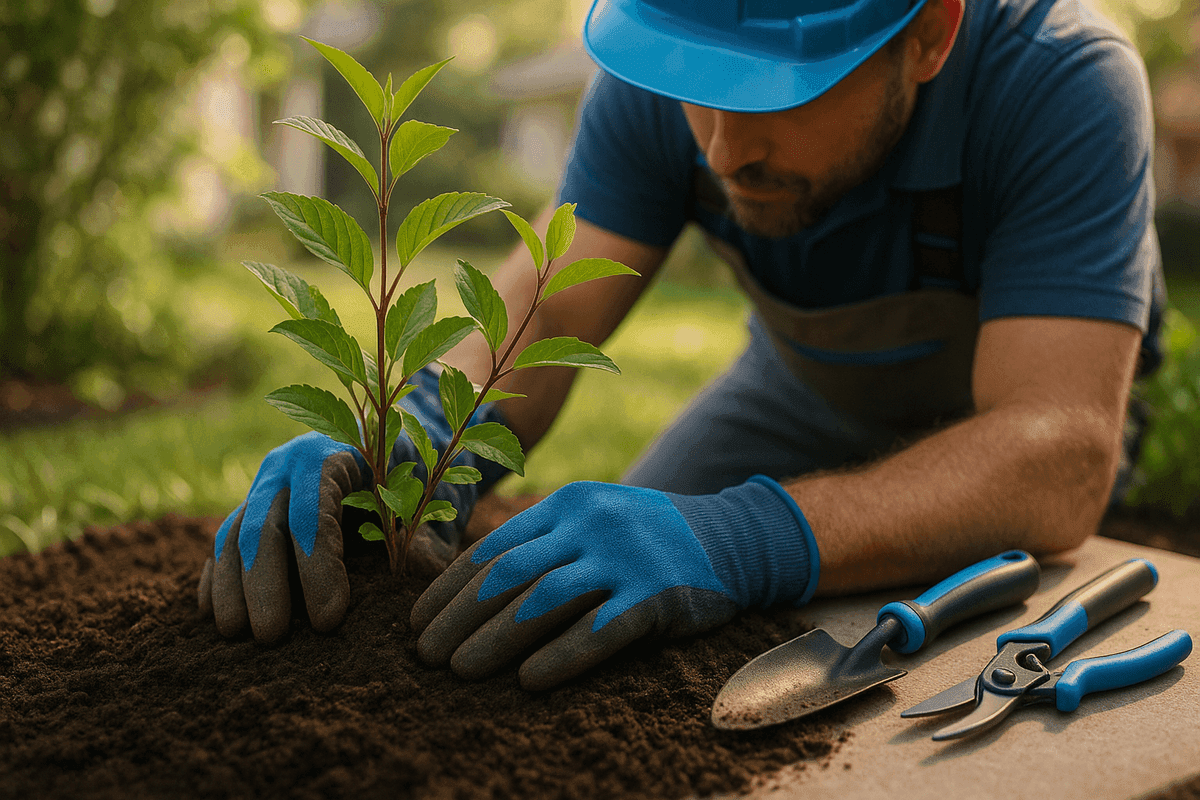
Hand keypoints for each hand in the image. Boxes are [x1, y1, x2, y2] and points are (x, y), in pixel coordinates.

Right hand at [198, 366, 512, 642]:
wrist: (400, 453)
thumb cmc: (420, 487)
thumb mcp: (430, 511)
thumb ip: (418, 549)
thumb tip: (403, 606)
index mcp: (336, 455)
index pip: (315, 510)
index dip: (317, 567)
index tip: (330, 620)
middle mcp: (289, 464)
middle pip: (262, 524)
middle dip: (263, 584)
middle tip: (272, 638)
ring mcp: (263, 484)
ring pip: (232, 534)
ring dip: (231, 588)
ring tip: (238, 636)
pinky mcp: (249, 507)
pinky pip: (222, 543)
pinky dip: (217, 579)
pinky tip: (217, 619)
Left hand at [410, 477, 819, 689]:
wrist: (733, 537)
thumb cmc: (644, 540)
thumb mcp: (593, 522)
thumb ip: (542, 544)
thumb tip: (465, 591)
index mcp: (568, 503)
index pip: (493, 547)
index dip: (448, 588)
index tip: (416, 625)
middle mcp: (592, 522)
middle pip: (509, 572)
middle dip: (459, 618)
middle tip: (425, 657)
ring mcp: (627, 556)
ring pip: (545, 599)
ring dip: (495, 638)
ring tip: (459, 672)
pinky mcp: (659, 593)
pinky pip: (600, 630)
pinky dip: (560, 656)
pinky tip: (529, 681)